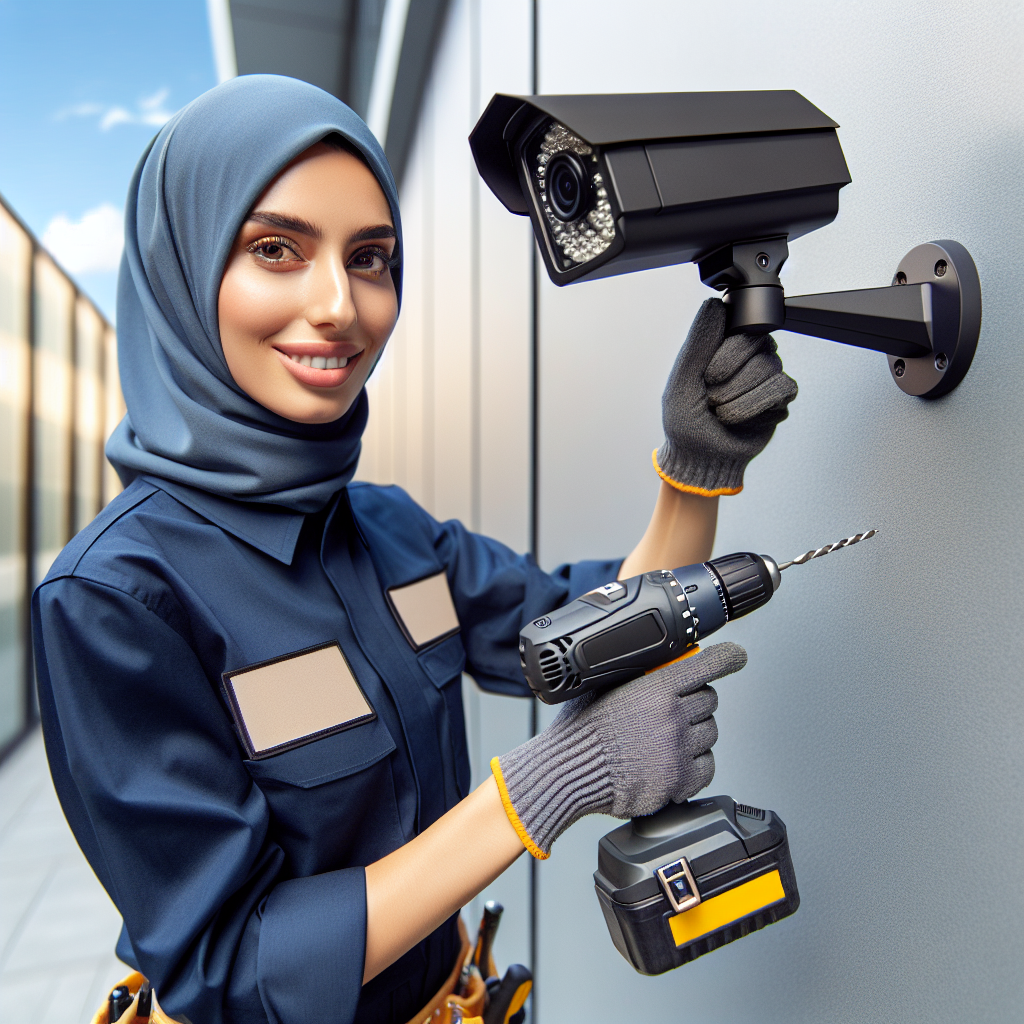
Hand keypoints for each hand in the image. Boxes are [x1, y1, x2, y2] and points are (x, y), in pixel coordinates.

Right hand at [492, 642, 747, 856]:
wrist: (569, 771)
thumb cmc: (580, 729)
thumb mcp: (603, 684)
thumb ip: (636, 672)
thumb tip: (657, 661)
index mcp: (656, 688)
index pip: (707, 666)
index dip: (727, 658)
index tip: (736, 656)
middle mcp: (673, 717)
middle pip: (710, 700)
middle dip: (695, 701)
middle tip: (673, 709)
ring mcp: (678, 751)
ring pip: (710, 732)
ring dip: (695, 732)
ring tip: (664, 738)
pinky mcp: (679, 781)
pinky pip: (707, 766)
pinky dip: (695, 762)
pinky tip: (672, 760)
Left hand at [656, 298, 796, 495]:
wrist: (700, 457)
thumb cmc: (685, 420)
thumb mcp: (682, 380)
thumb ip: (699, 342)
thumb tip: (714, 305)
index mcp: (723, 346)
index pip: (740, 325)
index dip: (726, 351)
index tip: (708, 375)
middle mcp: (748, 356)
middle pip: (758, 342)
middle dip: (729, 375)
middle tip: (711, 395)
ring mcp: (766, 375)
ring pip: (769, 366)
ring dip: (738, 396)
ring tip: (721, 412)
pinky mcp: (780, 399)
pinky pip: (782, 387)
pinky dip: (755, 405)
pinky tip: (740, 418)